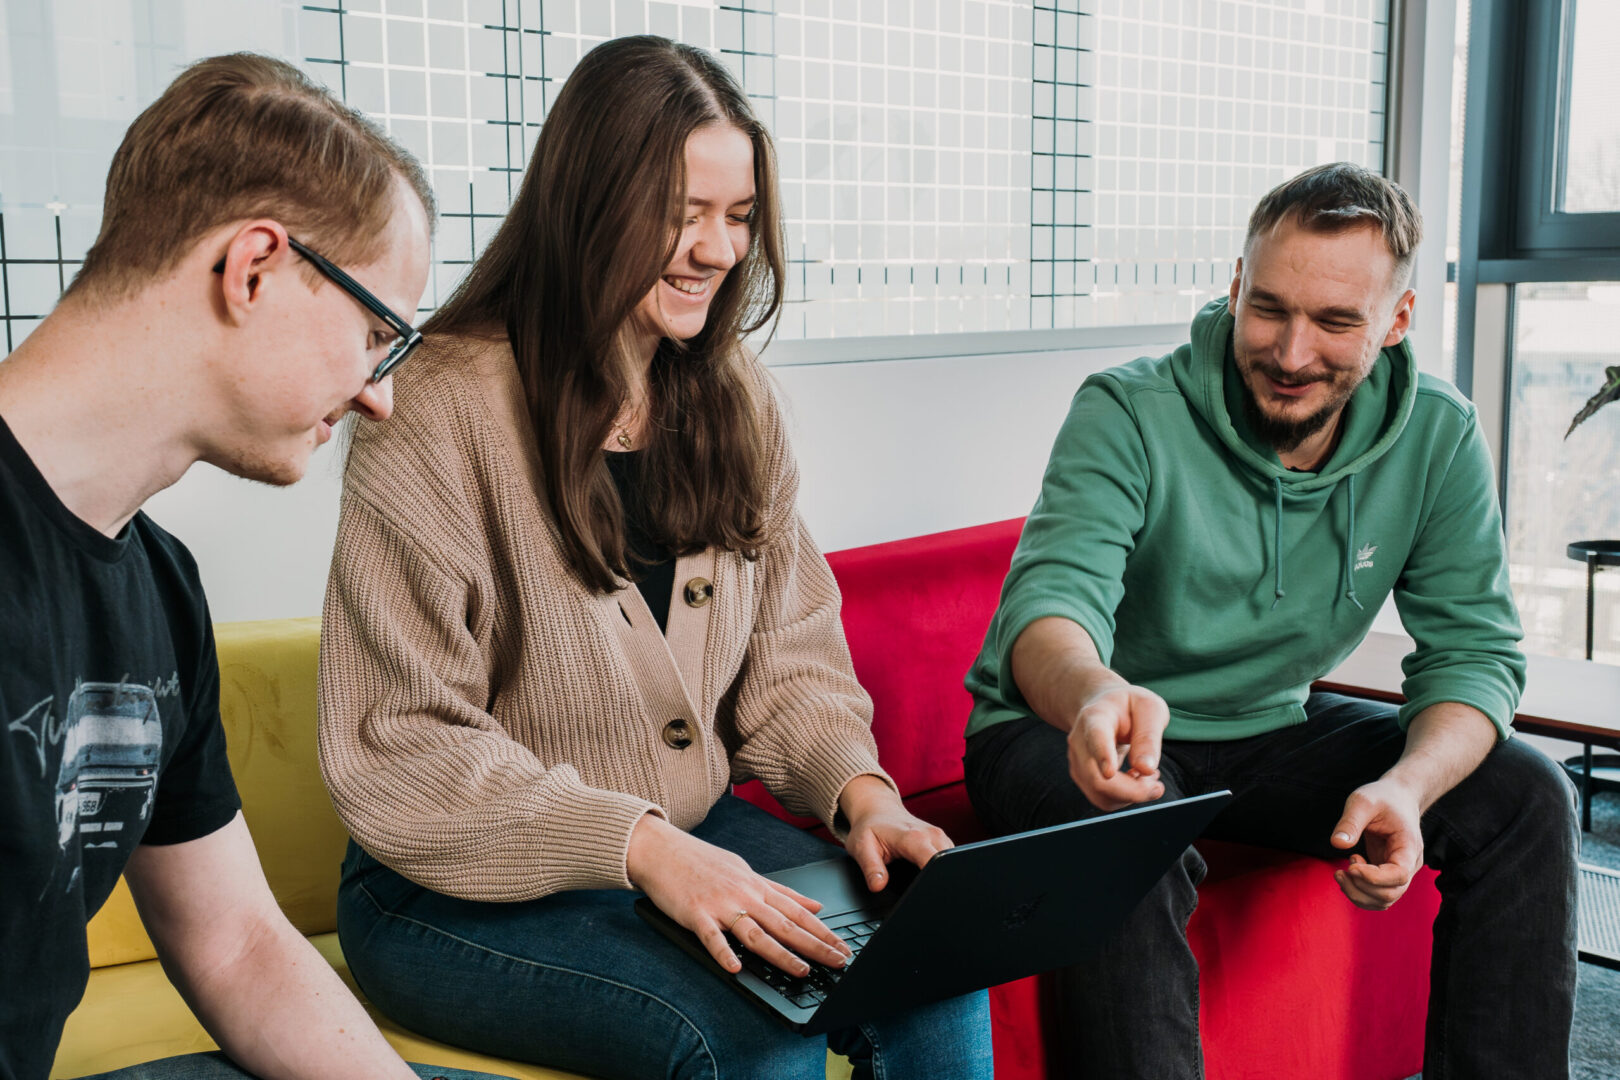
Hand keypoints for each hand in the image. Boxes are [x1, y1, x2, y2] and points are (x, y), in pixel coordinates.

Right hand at [627, 813, 850, 976]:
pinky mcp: (695, 914)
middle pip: (785, 924)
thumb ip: (780, 891)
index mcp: (757, 886)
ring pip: (756, 932)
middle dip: (815, 945)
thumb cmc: (701, 862)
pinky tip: (735, 968)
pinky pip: (711, 936)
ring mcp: (720, 904)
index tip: (843, 946)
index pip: (798, 911)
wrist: (661, 848)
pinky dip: (723, 952)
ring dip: (780, 953)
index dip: (823, 930)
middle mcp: (744, 894)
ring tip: (801, 971)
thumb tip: (814, 904)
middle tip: (838, 962)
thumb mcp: (746, 871)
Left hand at [838, 774, 953, 891]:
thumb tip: (878, 886)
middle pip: (947, 865)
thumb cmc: (870, 828)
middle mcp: (931, 835)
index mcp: (914, 838)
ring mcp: (940, 836)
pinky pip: (949, 858)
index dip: (931, 881)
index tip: (922, 892)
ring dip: (940, 874)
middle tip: (919, 889)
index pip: (934, 863)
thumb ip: (871, 868)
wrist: (878, 810)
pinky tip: (927, 871)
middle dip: (937, 881)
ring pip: (951, 862)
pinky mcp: (942, 840)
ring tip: (921, 879)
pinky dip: (941, 868)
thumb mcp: (862, 848)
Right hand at [1067, 683, 1168, 810]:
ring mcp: (1077, 762)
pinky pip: (1103, 799)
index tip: (1110, 772)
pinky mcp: (1082, 778)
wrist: (1104, 706)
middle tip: (1158, 784)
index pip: (1095, 738)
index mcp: (1095, 717)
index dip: (1102, 756)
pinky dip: (1125, 797)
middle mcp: (1079, 741)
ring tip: (1148, 776)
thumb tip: (1147, 769)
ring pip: (1100, 795)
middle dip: (1132, 791)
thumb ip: (1149, 737)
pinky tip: (1136, 779)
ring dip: (1131, 795)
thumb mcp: (1149, 708)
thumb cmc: (1129, 706)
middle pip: (1096, 778)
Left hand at [1330, 778, 1424, 909]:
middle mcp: (1409, 865)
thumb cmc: (1382, 797)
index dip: (1374, 877)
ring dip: (1358, 894)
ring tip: (1341, 873)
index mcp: (1409, 847)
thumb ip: (1351, 821)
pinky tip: (1349, 872)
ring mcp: (1400, 873)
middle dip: (1361, 888)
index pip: (1399, 875)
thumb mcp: (1363, 801)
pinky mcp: (1388, 875)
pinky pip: (1377, 896)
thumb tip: (1337, 844)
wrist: (1397, 798)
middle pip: (1391, 893)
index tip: (1351, 865)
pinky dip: (1359, 892)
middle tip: (1341, 870)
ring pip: (1384, 901)